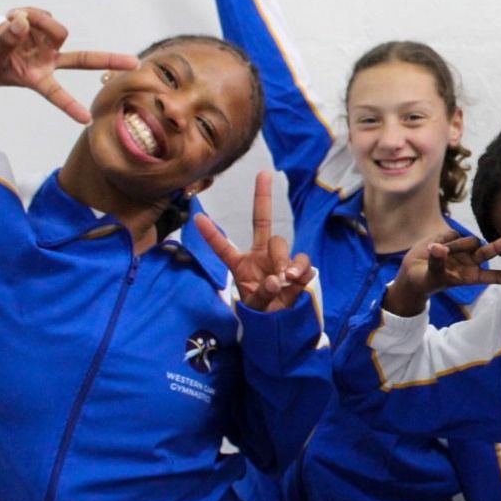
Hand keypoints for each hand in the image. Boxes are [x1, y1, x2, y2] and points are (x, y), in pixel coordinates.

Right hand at [0, 8, 137, 124]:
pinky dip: (29, 13)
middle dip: (109, 60)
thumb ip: (7, 40)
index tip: (86, 120)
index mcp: (39, 79)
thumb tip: (22, 22)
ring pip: (56, 28)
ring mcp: (49, 45)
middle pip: (83, 59)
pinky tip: (14, 18)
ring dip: (37, 20)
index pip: (57, 94)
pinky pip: (43, 15)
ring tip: (14, 21)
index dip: (70, 106)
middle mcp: (50, 62)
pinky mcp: (44, 28)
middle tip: (134, 63)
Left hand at [195, 172, 317, 311]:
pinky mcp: (299, 271)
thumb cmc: (263, 313)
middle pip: (262, 223)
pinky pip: (303, 262)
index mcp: (241, 265)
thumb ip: (262, 295)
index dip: (210, 233)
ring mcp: (280, 261)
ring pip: (282, 243)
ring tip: (285, 280)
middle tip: (264, 176)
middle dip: (262, 196)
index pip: (223, 246)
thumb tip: (277, 280)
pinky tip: (297, 282)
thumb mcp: (255, 308)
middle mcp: (260, 256)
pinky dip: (301, 270)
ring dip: (283, 259)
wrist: (284, 325)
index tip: (197, 217)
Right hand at [386, 232, 500, 315]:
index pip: (496, 276)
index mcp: (470, 276)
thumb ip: (437, 263)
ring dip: (454, 245)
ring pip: (467, 240)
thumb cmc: (425, 281)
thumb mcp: (431, 276)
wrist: (411, 273)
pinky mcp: (452, 237)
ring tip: (434, 252)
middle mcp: (471, 261)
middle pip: (488, 252)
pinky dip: (442, 238)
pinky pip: (452, 233)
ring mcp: (463, 249)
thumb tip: (439, 248)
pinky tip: (433, 245)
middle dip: (499, 246)